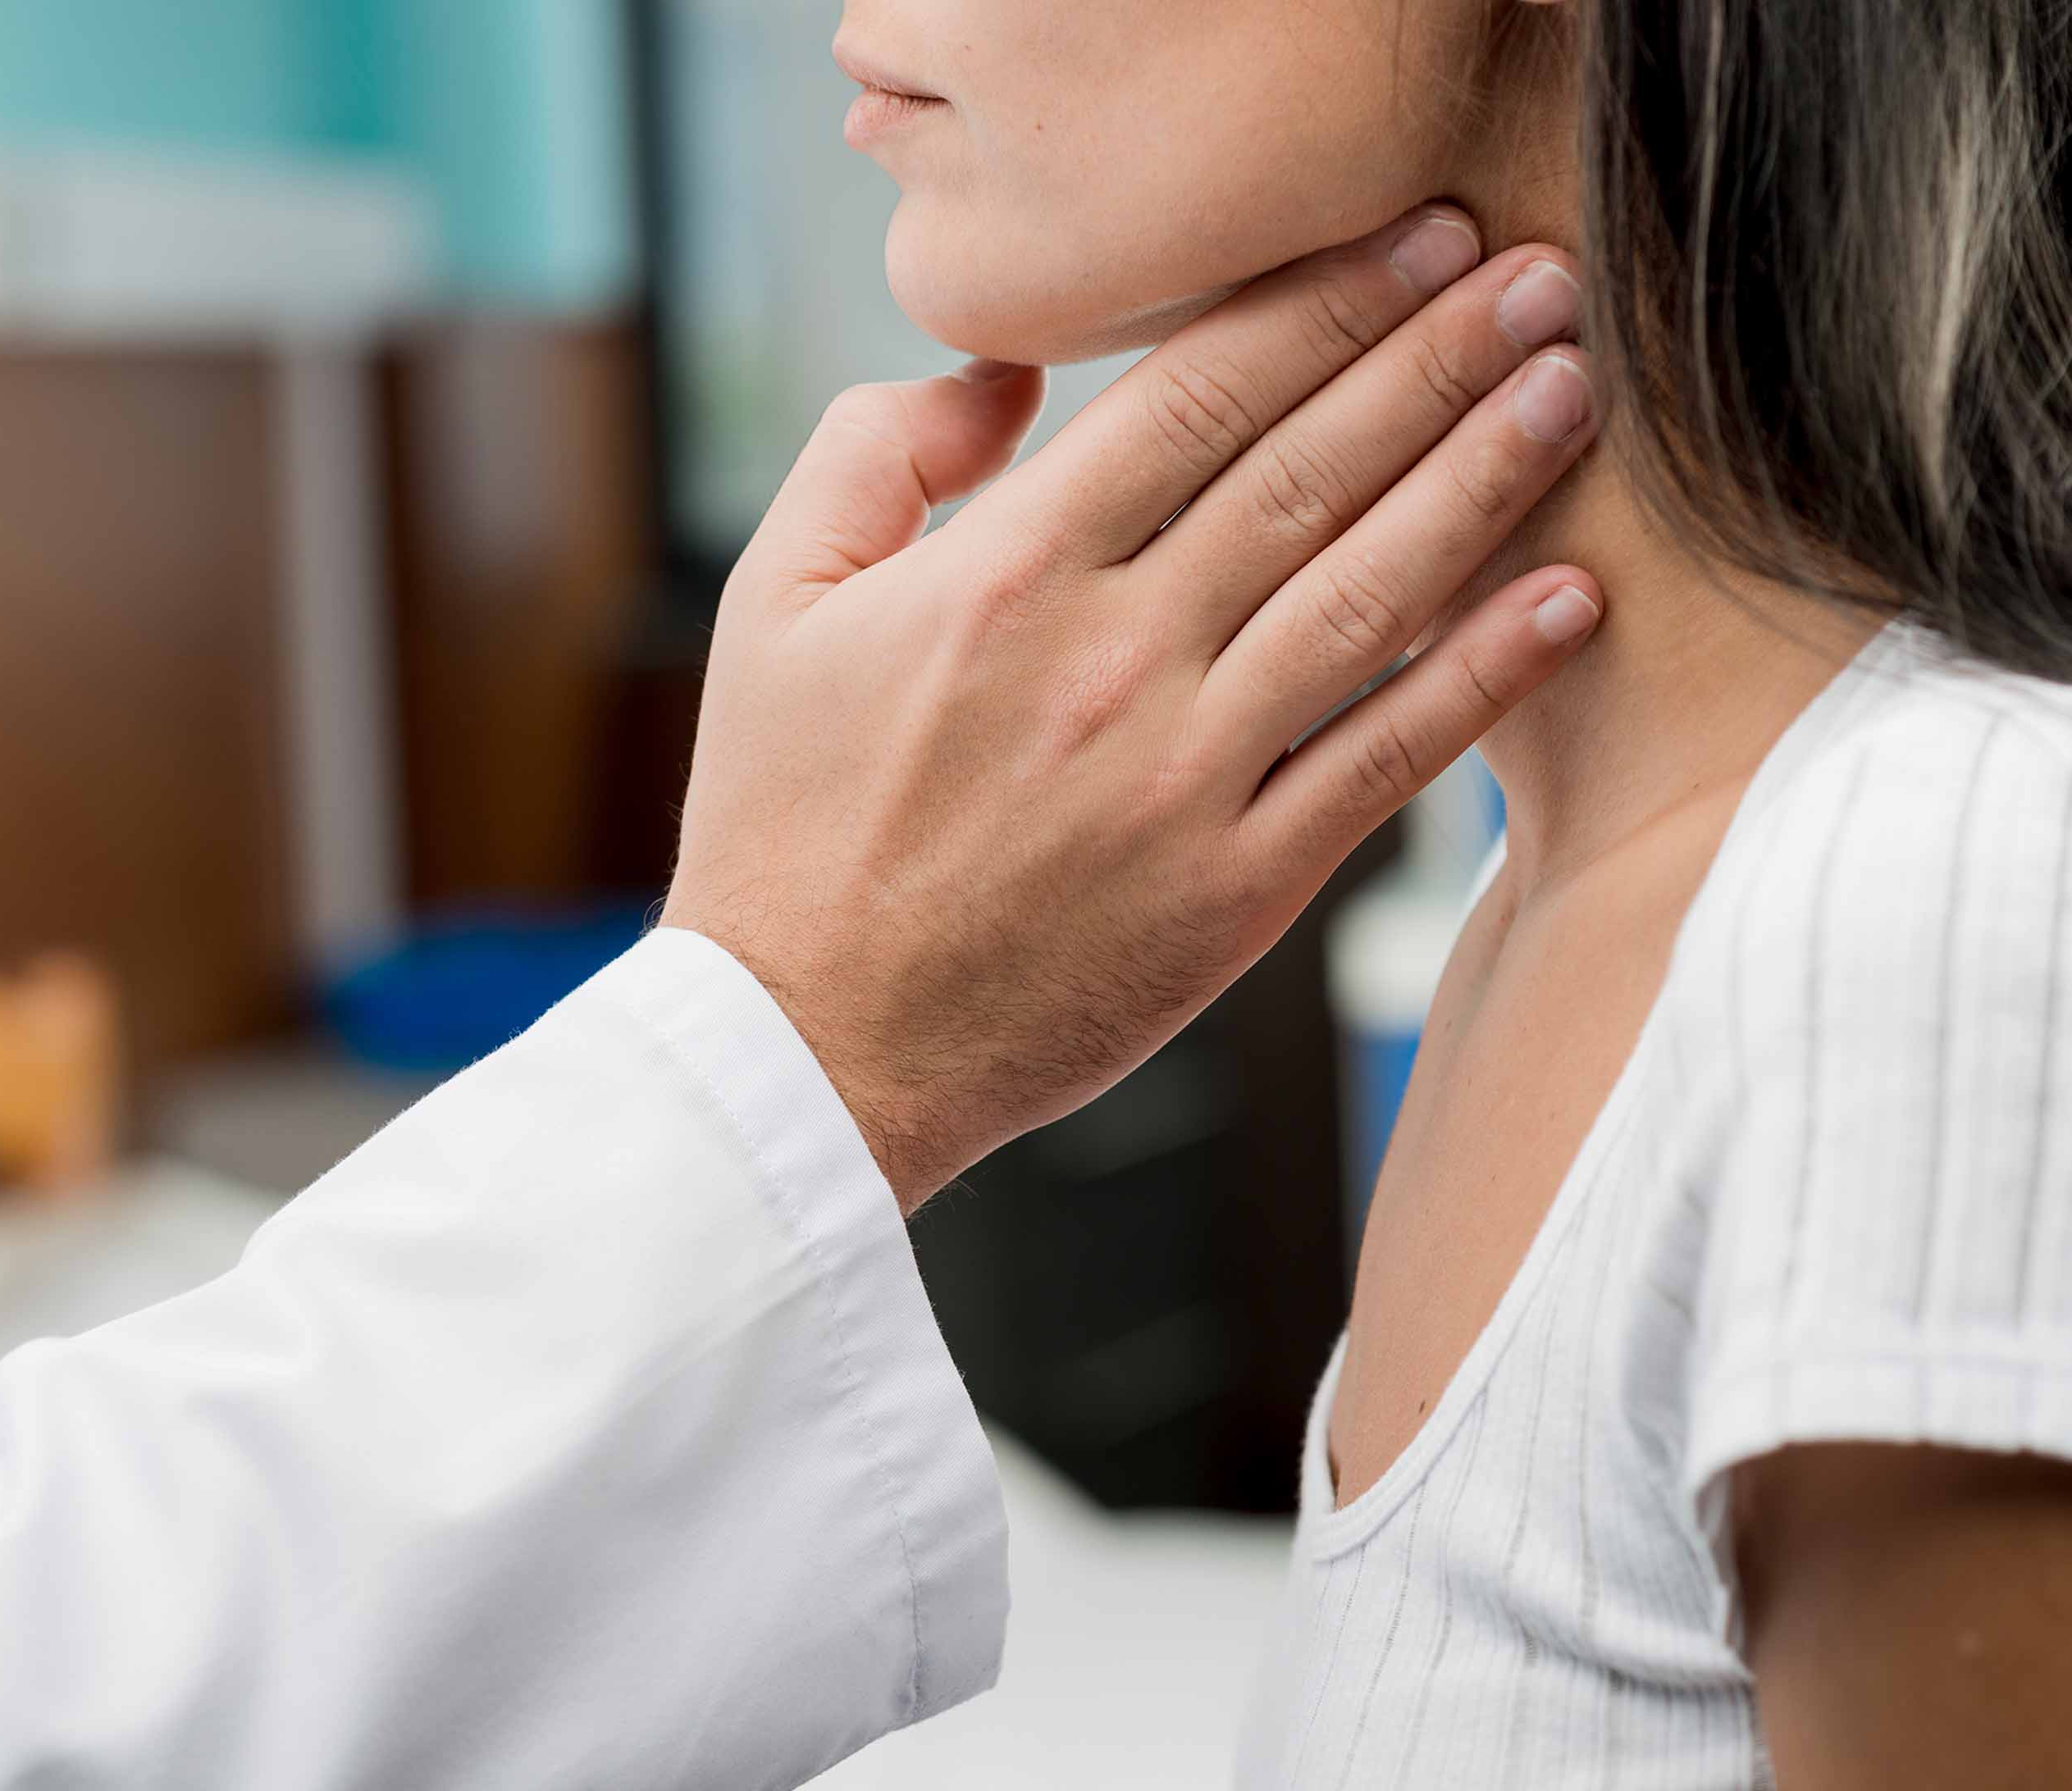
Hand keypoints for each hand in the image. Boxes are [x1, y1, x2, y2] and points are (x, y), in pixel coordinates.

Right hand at [665, 204, 1602, 1209]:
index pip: (1199, 396)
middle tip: (1538, 276)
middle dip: (1437, 357)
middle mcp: (1114, 659)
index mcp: (1004, 574)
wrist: (812, 1045)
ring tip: (1571, 391)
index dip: (1325, 301)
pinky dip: (1482, 679)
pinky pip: (1382, 765)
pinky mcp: (1236, 893)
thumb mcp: (772, 606)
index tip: (1415, 237)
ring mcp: (1186, 780)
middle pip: (1309, 471)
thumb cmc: (784, 824)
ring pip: (1368, 597)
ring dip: (1484, 482)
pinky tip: (1565, 599)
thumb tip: (999, 373)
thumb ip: (873, 453)